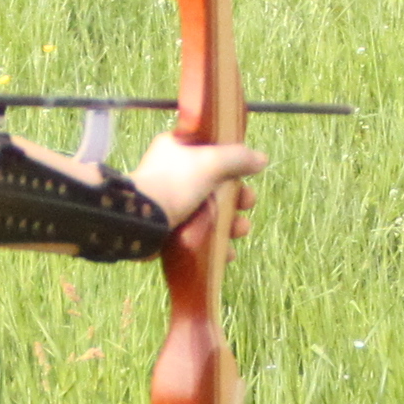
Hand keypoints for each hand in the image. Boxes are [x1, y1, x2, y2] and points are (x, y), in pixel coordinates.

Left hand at [131, 134, 263, 242]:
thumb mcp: (211, 162)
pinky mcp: (170, 228)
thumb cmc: (175, 183)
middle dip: (237, 197)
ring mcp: (172, 202)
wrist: (141, 222)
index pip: (211, 150)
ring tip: (240, 231)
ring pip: (210, 212)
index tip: (247, 173)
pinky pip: (199, 233)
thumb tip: (262, 159)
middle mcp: (174, 173)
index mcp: (178, 149)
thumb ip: (238, 158)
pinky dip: (214, 244)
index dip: (232, 162)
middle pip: (216, 184)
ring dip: (230, 223)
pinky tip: (226, 253)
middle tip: (247, 203)